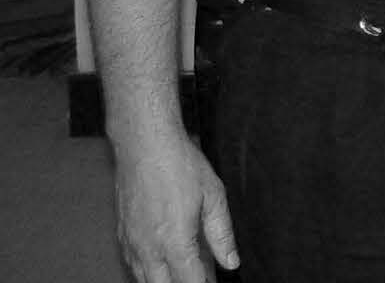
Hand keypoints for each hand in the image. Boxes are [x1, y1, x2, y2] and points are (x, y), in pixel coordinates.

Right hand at [111, 130, 238, 282]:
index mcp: (174, 242)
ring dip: (165, 280)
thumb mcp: (213, 196)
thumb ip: (222, 234)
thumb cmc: (179, 165)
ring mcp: (131, 244)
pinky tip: (164, 263)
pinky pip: (134, 265)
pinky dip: (149, 271)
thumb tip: (230, 261)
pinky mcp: (122, 235)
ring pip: (145, 279)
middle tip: (202, 276)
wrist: (144, 146)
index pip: (190, 282)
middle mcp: (148, 249)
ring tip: (188, 270)